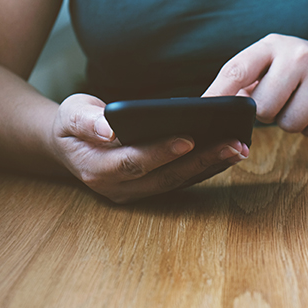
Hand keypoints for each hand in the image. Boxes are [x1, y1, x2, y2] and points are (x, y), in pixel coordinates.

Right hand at [50, 94, 248, 202]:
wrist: (68, 146)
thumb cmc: (72, 125)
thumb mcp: (70, 114)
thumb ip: (86, 121)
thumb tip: (109, 128)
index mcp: (97, 169)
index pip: (134, 162)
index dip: (161, 152)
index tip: (190, 138)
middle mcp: (119, 189)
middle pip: (166, 177)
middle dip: (202, 160)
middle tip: (234, 144)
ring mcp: (136, 194)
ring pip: (179, 182)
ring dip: (211, 167)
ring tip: (239, 148)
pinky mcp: (151, 190)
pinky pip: (183, 181)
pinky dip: (206, 168)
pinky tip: (229, 153)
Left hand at [203, 33, 307, 136]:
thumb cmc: (297, 69)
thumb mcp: (270, 62)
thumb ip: (243, 81)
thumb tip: (214, 106)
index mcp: (273, 45)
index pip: (237, 69)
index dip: (218, 93)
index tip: (204, 109)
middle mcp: (299, 56)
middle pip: (264, 108)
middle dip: (267, 113)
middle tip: (280, 101)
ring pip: (289, 124)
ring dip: (290, 122)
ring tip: (300, 104)